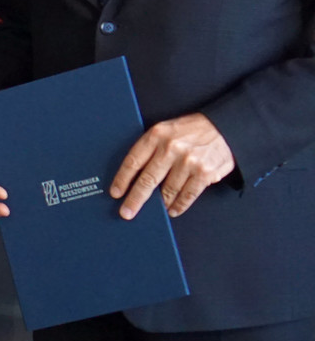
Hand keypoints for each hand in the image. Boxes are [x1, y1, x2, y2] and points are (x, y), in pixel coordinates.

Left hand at [110, 113, 234, 218]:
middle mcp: (171, 148)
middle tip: (126, 213)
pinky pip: (188, 195)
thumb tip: (132, 176)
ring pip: (168, 190)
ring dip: (160, 204)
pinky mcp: (205, 173)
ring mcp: (189, 161)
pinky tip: (172, 210)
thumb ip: (151, 148)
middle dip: (135, 199)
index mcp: (157, 135)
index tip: (115, 193)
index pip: (133, 161)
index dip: (122, 180)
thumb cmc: (190, 130)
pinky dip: (179, 206)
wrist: (224, 127)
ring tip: (155, 210)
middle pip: (147, 180)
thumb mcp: (166, 130)